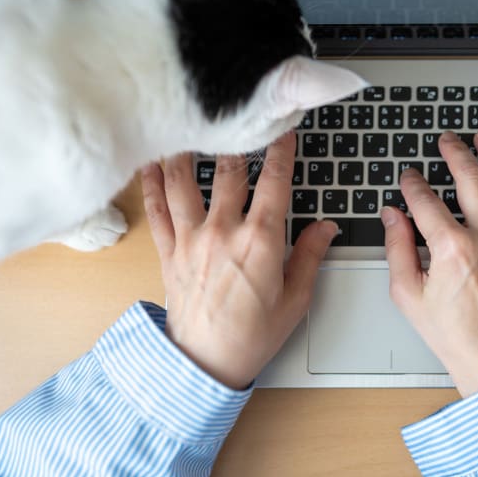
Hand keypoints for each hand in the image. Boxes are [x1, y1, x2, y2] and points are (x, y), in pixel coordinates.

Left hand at [141, 132, 336, 389]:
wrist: (206, 362)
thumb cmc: (252, 335)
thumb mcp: (296, 298)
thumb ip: (311, 256)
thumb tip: (327, 228)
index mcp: (261, 241)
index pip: (275, 182)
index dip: (281, 150)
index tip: (284, 128)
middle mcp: (223, 232)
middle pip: (228, 171)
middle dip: (234, 138)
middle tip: (234, 113)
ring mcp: (191, 239)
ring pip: (184, 181)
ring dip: (185, 149)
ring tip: (184, 121)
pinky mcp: (169, 251)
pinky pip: (157, 210)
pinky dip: (151, 183)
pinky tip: (151, 161)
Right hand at [382, 130, 477, 397]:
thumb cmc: (454, 333)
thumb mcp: (408, 294)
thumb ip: (397, 248)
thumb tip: (392, 216)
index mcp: (452, 249)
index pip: (426, 200)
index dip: (412, 184)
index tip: (408, 179)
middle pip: (471, 177)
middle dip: (455, 152)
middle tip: (446, 141)